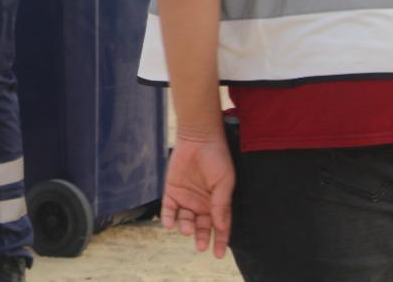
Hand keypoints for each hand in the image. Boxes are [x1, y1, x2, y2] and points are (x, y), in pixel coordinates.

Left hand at [162, 130, 234, 257]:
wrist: (199, 138)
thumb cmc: (217, 158)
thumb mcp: (224, 182)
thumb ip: (221, 204)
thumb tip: (221, 226)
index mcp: (217, 204)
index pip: (220, 227)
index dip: (221, 241)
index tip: (219, 255)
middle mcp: (201, 204)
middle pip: (202, 227)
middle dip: (201, 237)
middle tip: (200, 246)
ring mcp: (186, 198)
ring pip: (185, 220)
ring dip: (186, 227)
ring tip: (188, 229)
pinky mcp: (171, 191)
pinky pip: (169, 208)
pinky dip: (168, 217)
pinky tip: (169, 224)